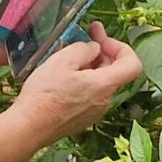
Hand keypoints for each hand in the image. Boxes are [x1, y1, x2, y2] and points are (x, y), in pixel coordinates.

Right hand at [11, 23, 142, 144]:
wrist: (29, 128)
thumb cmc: (45, 94)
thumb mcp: (63, 60)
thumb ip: (85, 49)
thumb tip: (94, 49)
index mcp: (105, 85)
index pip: (133, 64)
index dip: (121, 47)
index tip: (101, 39)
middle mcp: (105, 101)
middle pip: (115, 71)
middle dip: (102, 51)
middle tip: (87, 34)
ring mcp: (95, 112)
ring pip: (100, 82)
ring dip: (90, 65)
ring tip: (69, 55)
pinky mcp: (83, 119)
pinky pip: (90, 94)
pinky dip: (82, 80)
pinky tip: (63, 75)